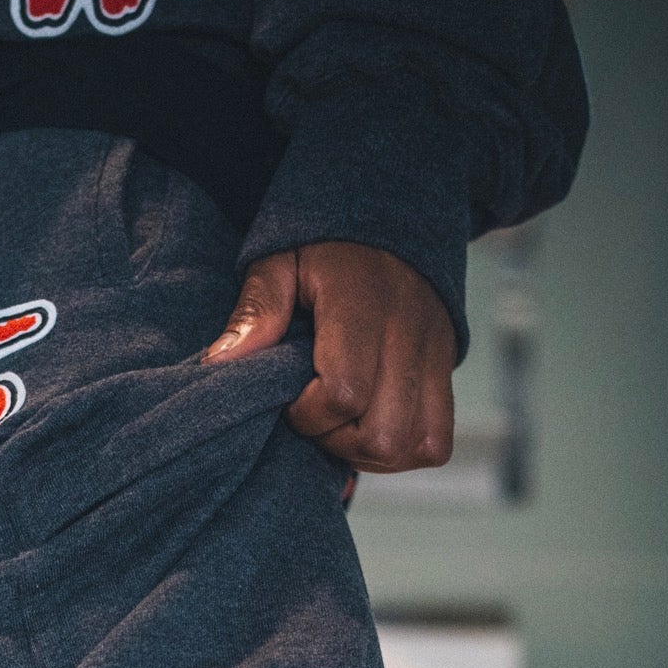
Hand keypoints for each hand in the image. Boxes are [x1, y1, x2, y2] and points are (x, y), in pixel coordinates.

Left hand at [205, 240, 455, 472]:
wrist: (393, 215)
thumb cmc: (323, 247)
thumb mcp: (279, 260)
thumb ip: (256, 310)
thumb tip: (219, 363)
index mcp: (362, 303)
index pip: (344, 393)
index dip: (308, 414)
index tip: (290, 395)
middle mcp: (408, 332)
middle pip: (382, 435)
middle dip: (337, 442)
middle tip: (314, 415)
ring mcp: (435, 355)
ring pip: (417, 446)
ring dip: (370, 452)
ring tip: (341, 425)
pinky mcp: (448, 371)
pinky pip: (436, 441)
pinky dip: (401, 450)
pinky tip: (369, 428)